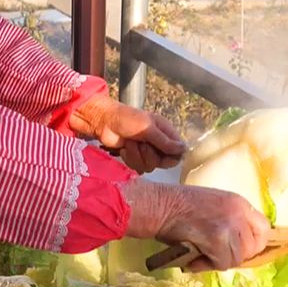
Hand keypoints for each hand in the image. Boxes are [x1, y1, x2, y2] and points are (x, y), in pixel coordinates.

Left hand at [71, 95, 185, 172]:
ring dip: (137, 156)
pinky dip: (129, 158)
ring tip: (130, 143)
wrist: (104, 122)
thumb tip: (184, 149)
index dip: (171, 157)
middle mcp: (158, 143)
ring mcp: (146, 151)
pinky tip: (124, 149)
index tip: (162, 154)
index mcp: (165, 132)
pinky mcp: (134, 157)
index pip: (178, 152)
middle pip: (163, 162)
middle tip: (141, 144)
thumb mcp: (148, 128)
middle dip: (149, 155)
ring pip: (149, 166)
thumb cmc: (127, 119)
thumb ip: (165, 141)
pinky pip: (138, 167)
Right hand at [123, 181, 270, 270]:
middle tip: (215, 255)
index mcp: (239, 203)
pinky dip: (208, 265)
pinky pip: (222, 263)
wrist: (160, 206)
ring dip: (219, 261)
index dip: (254, 243)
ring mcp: (230, 225)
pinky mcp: (218, 239)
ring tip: (201, 256)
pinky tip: (194, 259)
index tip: (240, 249)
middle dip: (235, 255)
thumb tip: (237, 247)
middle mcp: (239, 213)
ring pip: (237, 258)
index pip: (264, 229)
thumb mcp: (213, 206)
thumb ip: (230, 221)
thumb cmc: (179, 206)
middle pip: (252, 247)